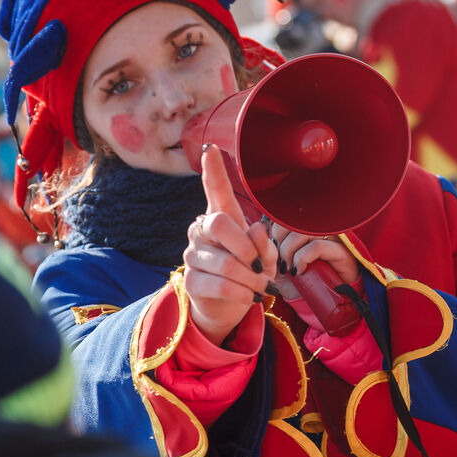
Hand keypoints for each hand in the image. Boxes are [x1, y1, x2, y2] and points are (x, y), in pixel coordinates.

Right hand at [182, 146, 278, 343]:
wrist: (231, 307)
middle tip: (260, 266)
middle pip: (219, 223)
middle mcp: (203, 231)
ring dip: (250, 279)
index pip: (216, 190)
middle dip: (246, 247)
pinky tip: (250, 297)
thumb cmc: (250, 273)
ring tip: (261, 287)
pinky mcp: (190, 280)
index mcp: (223, 218)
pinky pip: (220, 285)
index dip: (213, 170)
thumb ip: (264, 244)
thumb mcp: (266, 257)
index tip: (210, 148)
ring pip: (225, 263)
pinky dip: (242, 293)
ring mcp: (193, 254)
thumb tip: (257, 229)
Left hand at [267, 221, 360, 294]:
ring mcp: (334, 239)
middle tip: (279, 258)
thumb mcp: (279, 264)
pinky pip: (317, 246)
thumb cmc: (297, 283)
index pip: (291, 214)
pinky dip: (302, 258)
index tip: (272, 248)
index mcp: (308, 227)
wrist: (316, 304)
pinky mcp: (342, 252)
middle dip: (281, 238)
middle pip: (297, 219)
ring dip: (290, 250)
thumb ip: (270, 246)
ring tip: (288, 267)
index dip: (276, 229)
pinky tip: (299, 270)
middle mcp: (322, 229)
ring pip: (305, 231)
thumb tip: (260, 228)